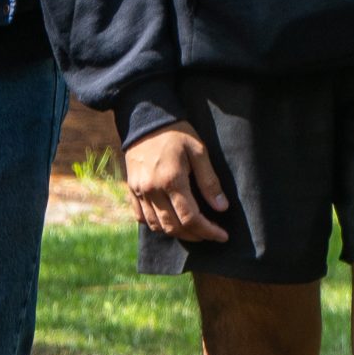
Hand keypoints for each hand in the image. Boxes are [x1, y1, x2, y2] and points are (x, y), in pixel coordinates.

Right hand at [124, 122, 228, 244]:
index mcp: (171, 180)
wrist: (145, 119)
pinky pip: (140, 217)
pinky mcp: (131, 188)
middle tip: (210, 233)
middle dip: (195, 235)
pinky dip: (155, 224)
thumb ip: (209, 181)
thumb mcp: (198, 151)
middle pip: (174, 226)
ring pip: (156, 226)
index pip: (191, 218)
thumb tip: (221, 207)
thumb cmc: (176, 133)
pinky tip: (169, 221)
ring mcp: (139, 190)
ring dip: (176, 233)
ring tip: (193, 230)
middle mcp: (152, 189)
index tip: (222, 235)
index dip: (208, 231)